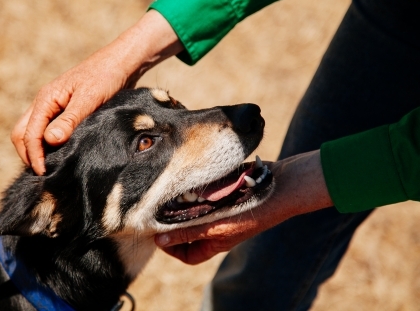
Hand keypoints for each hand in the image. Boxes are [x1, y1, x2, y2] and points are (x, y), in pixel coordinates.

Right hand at [11, 10, 182, 174]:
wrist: (120, 64)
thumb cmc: (105, 78)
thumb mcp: (89, 99)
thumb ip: (70, 119)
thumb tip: (50, 140)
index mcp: (46, 99)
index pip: (28, 134)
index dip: (34, 156)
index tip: (44, 173)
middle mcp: (44, 103)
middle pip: (22, 134)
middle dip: (29, 155)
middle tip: (45, 174)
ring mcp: (53, 107)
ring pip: (33, 132)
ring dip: (38, 150)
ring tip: (52, 168)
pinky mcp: (64, 111)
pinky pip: (47, 130)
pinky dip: (49, 145)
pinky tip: (62, 155)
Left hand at [154, 150, 333, 264]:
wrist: (279, 185)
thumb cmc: (251, 211)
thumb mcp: (216, 226)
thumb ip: (187, 232)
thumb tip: (159, 239)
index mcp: (216, 242)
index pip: (189, 255)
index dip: (171, 248)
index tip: (157, 233)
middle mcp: (216, 228)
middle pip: (188, 231)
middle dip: (173, 222)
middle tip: (158, 209)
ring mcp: (220, 209)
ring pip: (193, 210)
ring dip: (182, 202)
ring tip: (172, 194)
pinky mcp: (222, 192)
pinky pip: (203, 194)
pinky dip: (194, 188)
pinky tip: (188, 181)